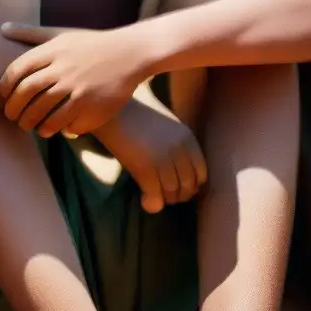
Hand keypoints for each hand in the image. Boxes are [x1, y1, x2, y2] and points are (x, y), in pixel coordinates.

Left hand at [0, 24, 155, 138]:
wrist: (131, 54)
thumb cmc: (91, 44)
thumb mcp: (62, 34)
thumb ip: (31, 33)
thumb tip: (2, 28)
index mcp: (53, 51)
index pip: (17, 71)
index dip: (5, 87)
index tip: (4, 96)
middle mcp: (64, 69)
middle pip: (27, 94)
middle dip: (14, 109)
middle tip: (12, 117)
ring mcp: (78, 89)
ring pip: (43, 113)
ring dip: (31, 123)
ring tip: (29, 126)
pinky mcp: (93, 107)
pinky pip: (65, 123)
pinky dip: (54, 128)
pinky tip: (50, 129)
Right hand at [94, 94, 208, 214]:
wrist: (110, 107)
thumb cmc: (134, 113)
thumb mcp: (165, 124)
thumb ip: (176, 144)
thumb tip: (176, 170)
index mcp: (188, 138)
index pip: (201, 173)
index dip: (191, 186)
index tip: (179, 189)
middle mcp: (180, 150)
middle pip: (188, 186)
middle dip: (178, 196)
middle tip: (165, 197)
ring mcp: (163, 159)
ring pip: (171, 193)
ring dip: (164, 200)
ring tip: (153, 197)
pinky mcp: (145, 168)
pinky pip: (155, 195)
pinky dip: (151, 203)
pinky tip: (144, 201)